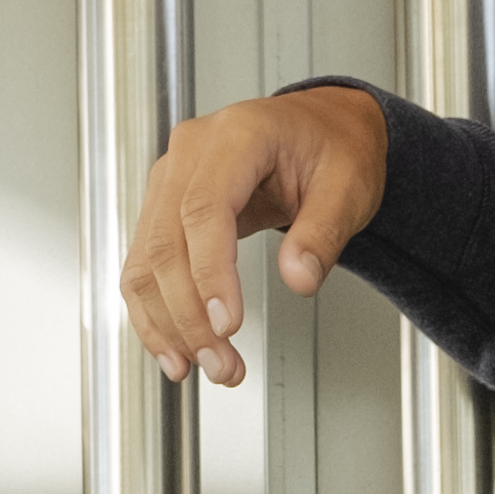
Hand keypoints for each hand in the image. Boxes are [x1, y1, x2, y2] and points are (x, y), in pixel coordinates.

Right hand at [115, 87, 389, 388]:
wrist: (324, 127)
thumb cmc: (334, 145)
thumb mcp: (349, 186)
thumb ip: (323, 233)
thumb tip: (300, 278)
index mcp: (237, 136)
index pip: (204, 210)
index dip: (209, 273)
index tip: (225, 323)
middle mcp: (191, 154)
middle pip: (168, 243)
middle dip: (189, 315)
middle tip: (222, 364)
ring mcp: (171, 180)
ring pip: (147, 262)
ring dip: (170, 324)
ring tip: (207, 366)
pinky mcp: (165, 208)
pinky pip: (146, 265)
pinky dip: (155, 313)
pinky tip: (175, 350)